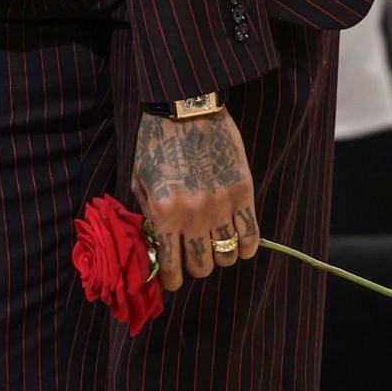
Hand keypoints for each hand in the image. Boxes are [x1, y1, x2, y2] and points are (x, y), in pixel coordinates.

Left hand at [132, 108, 258, 290]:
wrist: (186, 108)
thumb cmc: (156, 142)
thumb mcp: (140, 178)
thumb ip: (147, 214)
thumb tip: (155, 246)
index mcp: (164, 212)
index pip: (170, 264)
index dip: (171, 280)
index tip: (171, 281)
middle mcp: (194, 214)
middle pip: (202, 265)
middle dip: (195, 267)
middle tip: (191, 258)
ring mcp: (222, 205)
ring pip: (227, 255)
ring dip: (219, 256)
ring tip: (212, 247)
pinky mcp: (243, 192)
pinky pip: (251, 235)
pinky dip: (245, 247)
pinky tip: (238, 245)